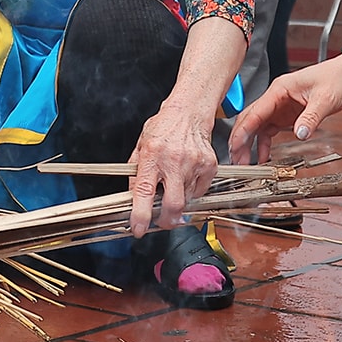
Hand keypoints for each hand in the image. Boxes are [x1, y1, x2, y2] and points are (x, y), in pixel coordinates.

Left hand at [128, 101, 217, 236]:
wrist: (189, 113)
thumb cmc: (164, 127)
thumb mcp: (141, 146)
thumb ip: (136, 173)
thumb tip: (133, 199)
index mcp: (152, 157)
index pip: (144, 193)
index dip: (140, 216)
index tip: (138, 229)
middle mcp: (173, 161)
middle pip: (174, 205)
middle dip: (167, 220)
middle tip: (161, 221)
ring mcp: (194, 164)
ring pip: (187, 200)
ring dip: (178, 201)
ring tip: (174, 184)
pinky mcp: (209, 166)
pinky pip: (200, 191)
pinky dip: (192, 191)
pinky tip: (186, 177)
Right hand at [228, 48, 341, 164]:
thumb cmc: (337, 78)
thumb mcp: (326, 99)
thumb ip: (311, 117)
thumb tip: (300, 135)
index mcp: (280, 89)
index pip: (255, 111)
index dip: (243, 131)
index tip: (236, 147)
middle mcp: (276, 97)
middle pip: (250, 119)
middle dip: (240, 140)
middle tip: (237, 160)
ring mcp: (279, 106)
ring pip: (257, 126)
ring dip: (249, 144)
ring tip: (246, 163)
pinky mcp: (286, 114)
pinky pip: (269, 130)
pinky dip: (264, 143)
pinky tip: (264, 156)